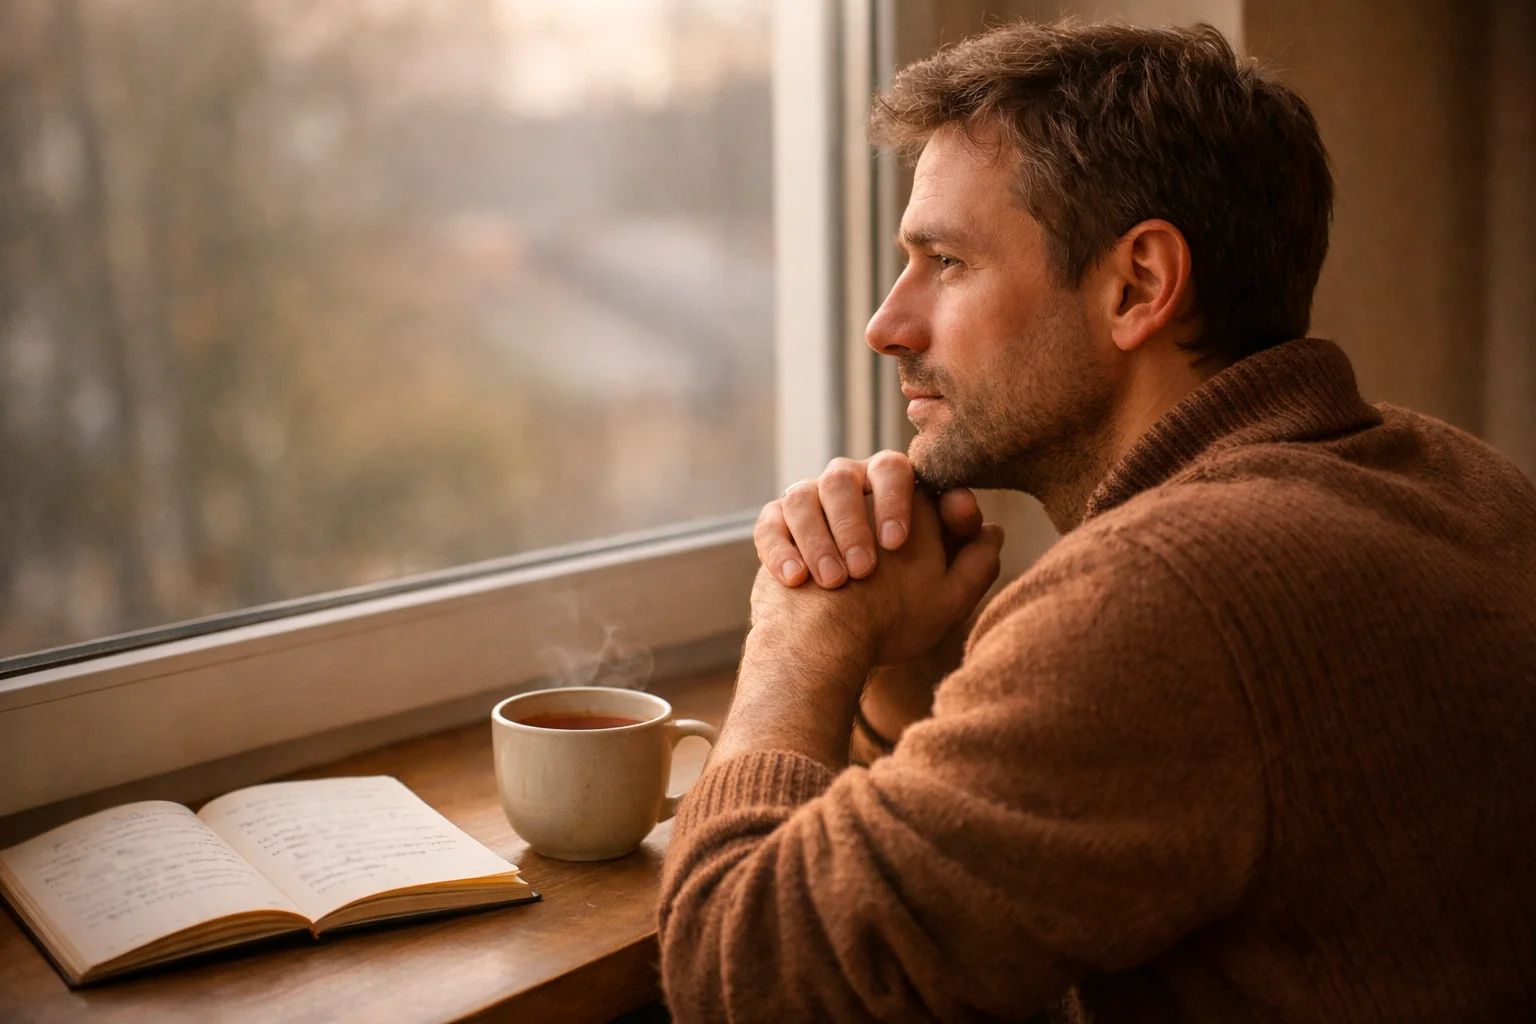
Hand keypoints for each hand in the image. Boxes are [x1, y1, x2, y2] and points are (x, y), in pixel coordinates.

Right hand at [717, 496, 1002, 768]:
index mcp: (892, 497)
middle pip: (843, 475)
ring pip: (803, 496)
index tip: (900, 541)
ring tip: (834, 582)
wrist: (827, 654)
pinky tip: (798, 580)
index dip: (900, 498)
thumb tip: (994, 530)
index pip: (899, 470)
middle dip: (855, 520)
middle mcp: (848, 491)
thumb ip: (977, 564)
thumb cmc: (891, 625)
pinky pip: (771, 523)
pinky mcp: (775, 528)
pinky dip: (783, 550)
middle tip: (865, 566)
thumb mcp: (945, 601)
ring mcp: (807, 507)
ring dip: (820, 539)